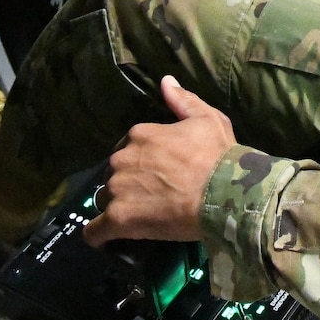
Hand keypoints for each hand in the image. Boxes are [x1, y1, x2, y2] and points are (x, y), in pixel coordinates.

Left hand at [82, 77, 235, 245]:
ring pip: (107, 199)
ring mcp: (118, 189)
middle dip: (129, 183)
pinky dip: (100, 235)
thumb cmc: (218, 156)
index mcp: (140, 134)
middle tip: (154, 196)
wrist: (224, 194)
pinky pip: (95, 230)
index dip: (144, 162)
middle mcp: (122, 158)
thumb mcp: (208, 119)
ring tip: (142, 217)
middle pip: (116, 173)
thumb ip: (183, 100)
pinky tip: (107, 238)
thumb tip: (166, 81)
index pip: (129, 148)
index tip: (159, 173)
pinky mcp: (118, 218)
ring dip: (119, 206)